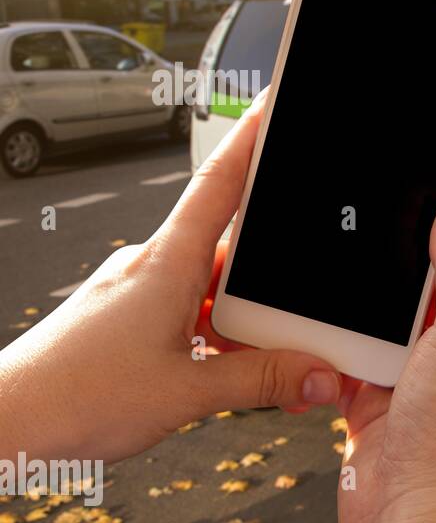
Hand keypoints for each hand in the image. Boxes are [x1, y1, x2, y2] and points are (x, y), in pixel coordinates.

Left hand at [0, 94, 341, 464]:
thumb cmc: (73, 395)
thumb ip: (263, 380)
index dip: (253, 136)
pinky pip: (188, 311)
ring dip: (243, 322)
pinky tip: (222, 371)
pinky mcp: (127, 318)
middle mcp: (152, 266)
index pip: (221, 182)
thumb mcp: (188, 393)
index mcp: (168, 263)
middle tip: (302, 322)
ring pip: (213, 288)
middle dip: (273, 283)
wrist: (6, 423)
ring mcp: (138, 291)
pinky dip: (216, 337)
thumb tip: (318, 374)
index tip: (276, 99)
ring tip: (260, 366)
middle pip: (233, 248)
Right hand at [337, 130, 435, 522]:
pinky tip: (333, 300)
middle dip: (430, 213)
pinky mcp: (381, 387)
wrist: (412, 518)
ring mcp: (424, 363)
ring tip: (366, 225)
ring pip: (399, 295)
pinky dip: (344, 321)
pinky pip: (359, 338)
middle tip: (410, 166)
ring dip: (381, 267)